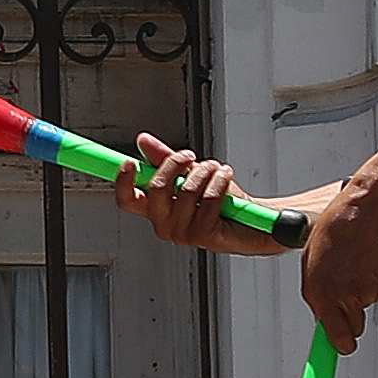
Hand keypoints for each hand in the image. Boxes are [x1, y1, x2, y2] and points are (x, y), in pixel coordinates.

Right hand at [111, 137, 317, 254]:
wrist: (255, 221)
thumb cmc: (223, 202)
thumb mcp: (191, 174)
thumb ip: (165, 159)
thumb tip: (143, 141)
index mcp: (158, 211)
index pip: (128, 200)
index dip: (122, 182)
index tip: (128, 162)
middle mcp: (166, 225)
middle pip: (156, 188)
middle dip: (175, 163)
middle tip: (190, 156)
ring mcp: (184, 234)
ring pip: (187, 190)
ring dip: (206, 171)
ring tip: (217, 170)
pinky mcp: (205, 236)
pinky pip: (209, 199)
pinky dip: (220, 181)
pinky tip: (225, 178)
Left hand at [300, 162, 377, 346]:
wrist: (373, 208)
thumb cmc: (338, 229)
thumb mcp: (311, 261)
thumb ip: (316, 293)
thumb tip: (322, 318)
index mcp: (322, 292)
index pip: (334, 338)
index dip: (337, 350)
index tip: (338, 358)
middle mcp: (347, 297)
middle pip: (352, 329)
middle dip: (348, 318)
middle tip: (344, 292)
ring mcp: (371, 291)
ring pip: (365, 306)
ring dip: (360, 292)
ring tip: (354, 263)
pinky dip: (375, 280)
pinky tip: (369, 258)